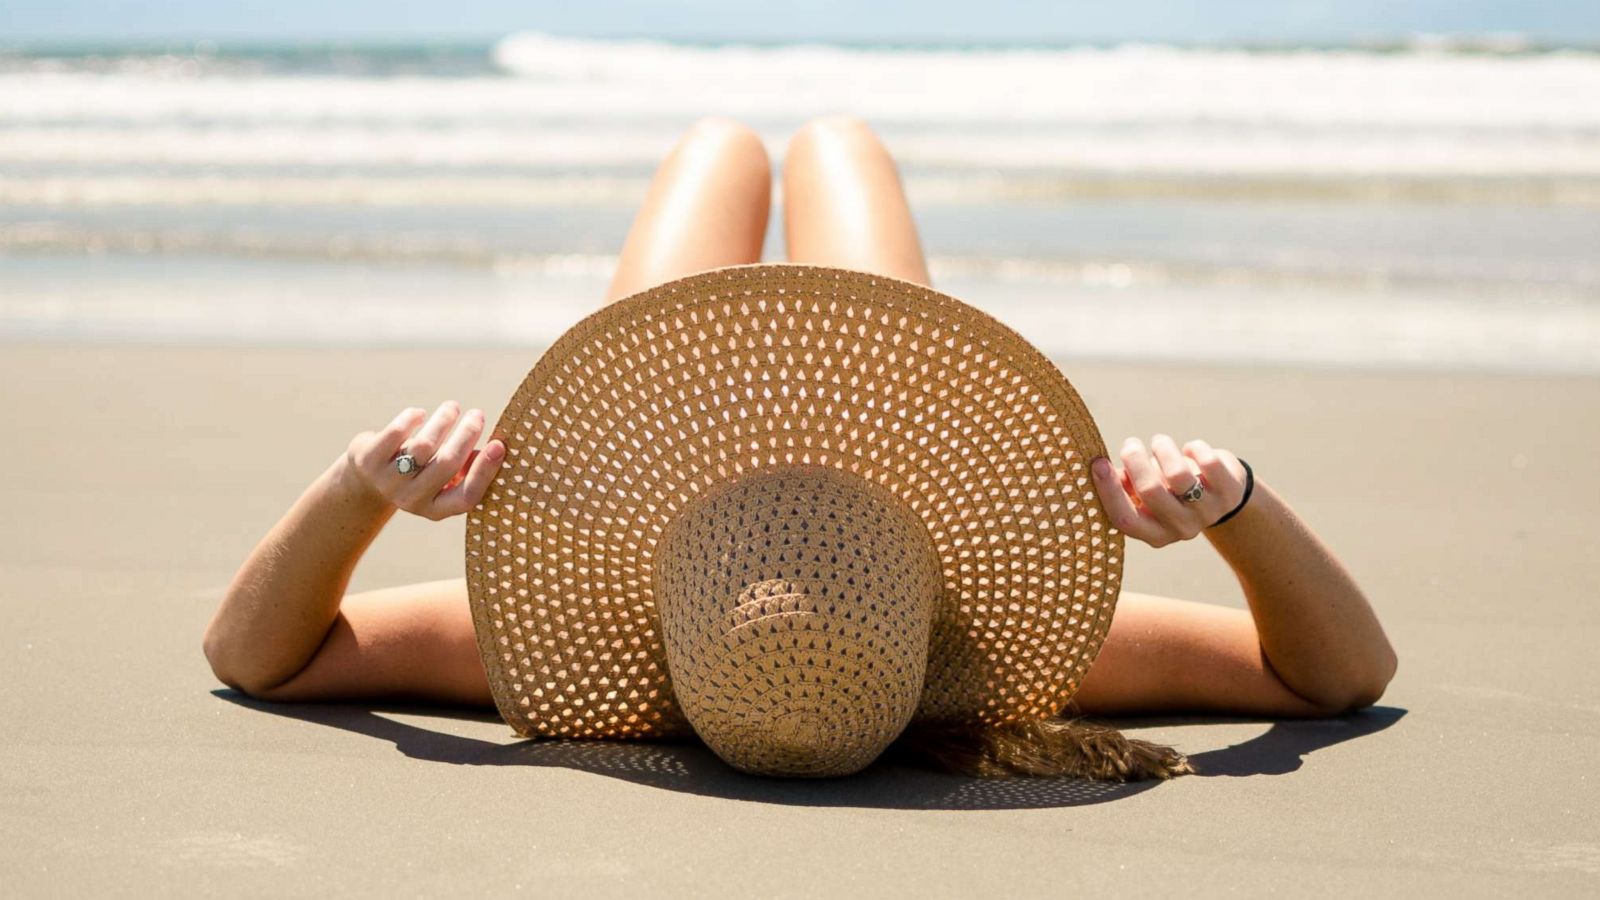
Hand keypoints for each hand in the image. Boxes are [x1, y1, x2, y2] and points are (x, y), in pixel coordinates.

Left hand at [343, 402, 506, 519]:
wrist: (367, 481)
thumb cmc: (419, 474)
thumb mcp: (443, 479)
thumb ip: (467, 467)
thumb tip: (498, 447)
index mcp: (437, 508)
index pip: (467, 496)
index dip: (484, 471)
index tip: (498, 444)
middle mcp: (412, 500)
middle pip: (447, 463)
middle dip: (467, 434)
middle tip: (478, 414)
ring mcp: (388, 482)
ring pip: (423, 446)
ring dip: (443, 421)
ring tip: (453, 407)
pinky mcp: (369, 461)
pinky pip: (396, 433)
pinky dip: (412, 418)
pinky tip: (419, 414)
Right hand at [1090, 434, 1247, 547]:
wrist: (1220, 497)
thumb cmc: (1170, 491)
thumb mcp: (1145, 497)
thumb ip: (1124, 486)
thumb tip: (1100, 466)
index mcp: (1154, 534)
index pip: (1125, 519)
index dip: (1109, 490)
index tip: (1098, 462)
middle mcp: (1181, 529)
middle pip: (1150, 491)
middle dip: (1135, 460)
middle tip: (1130, 444)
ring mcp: (1207, 512)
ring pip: (1178, 474)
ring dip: (1162, 449)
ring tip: (1159, 441)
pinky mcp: (1229, 492)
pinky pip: (1208, 461)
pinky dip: (1193, 447)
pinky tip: (1189, 449)